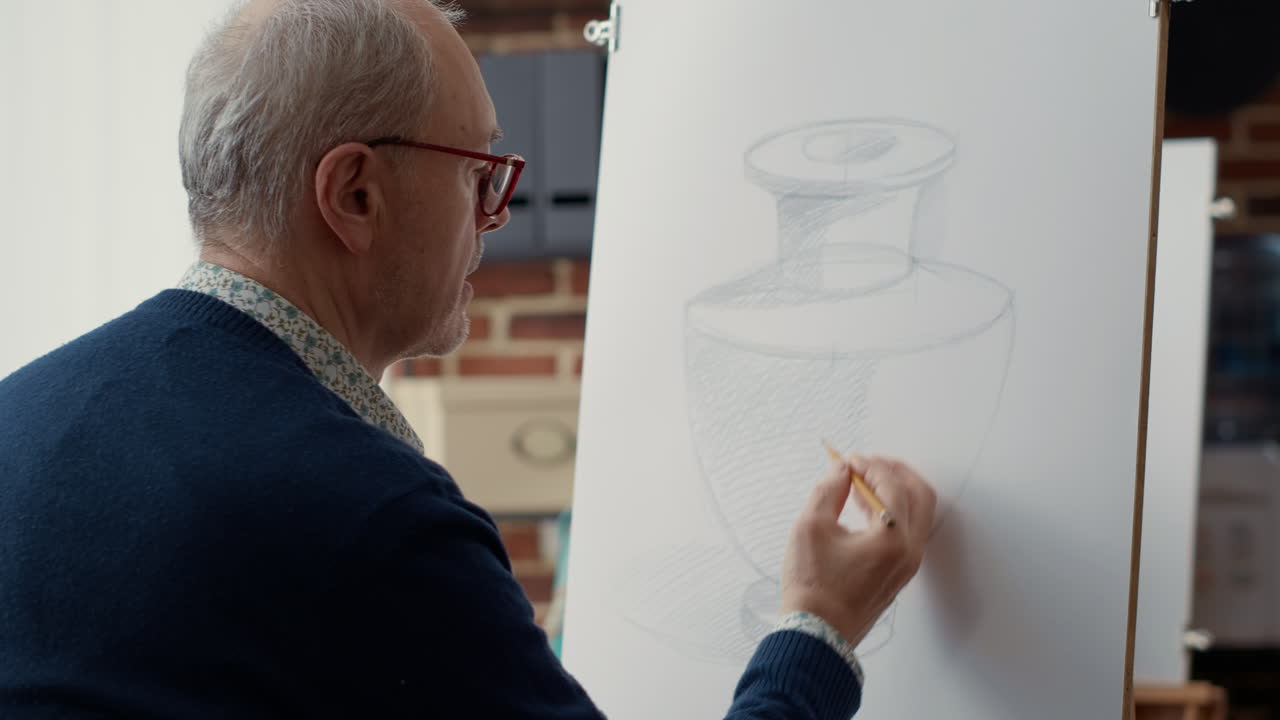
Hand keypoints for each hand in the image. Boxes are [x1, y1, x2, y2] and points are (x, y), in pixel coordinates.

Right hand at [779, 454, 936, 645]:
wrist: (816, 633)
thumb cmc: (813, 586)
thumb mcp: (811, 527)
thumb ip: (829, 490)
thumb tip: (841, 470)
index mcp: (892, 539)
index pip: (892, 486)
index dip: (870, 465)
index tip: (848, 459)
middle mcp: (909, 551)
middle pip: (920, 495)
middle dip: (894, 471)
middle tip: (866, 463)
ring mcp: (908, 565)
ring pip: (916, 513)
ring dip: (894, 490)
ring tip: (860, 482)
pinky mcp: (899, 573)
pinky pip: (906, 531)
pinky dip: (891, 510)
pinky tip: (863, 507)